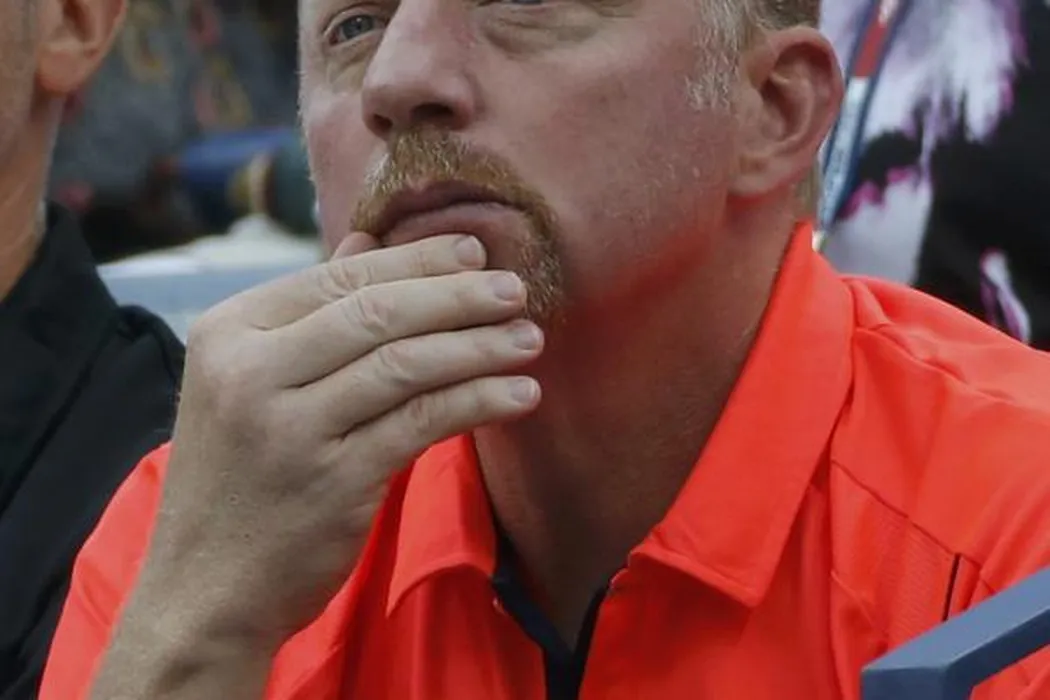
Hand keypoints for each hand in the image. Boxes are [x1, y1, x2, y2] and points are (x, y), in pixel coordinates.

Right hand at [137, 232, 542, 647]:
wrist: (204, 588)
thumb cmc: (239, 478)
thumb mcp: (248, 382)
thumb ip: (309, 311)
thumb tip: (368, 238)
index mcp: (228, 332)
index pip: (338, 277)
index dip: (415, 261)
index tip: (475, 253)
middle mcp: (251, 371)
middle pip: (378, 312)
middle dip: (458, 296)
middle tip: (516, 290)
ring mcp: (291, 428)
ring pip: (406, 364)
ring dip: (479, 347)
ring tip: (528, 339)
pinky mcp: (334, 481)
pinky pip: (422, 422)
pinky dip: (477, 401)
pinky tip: (517, 394)